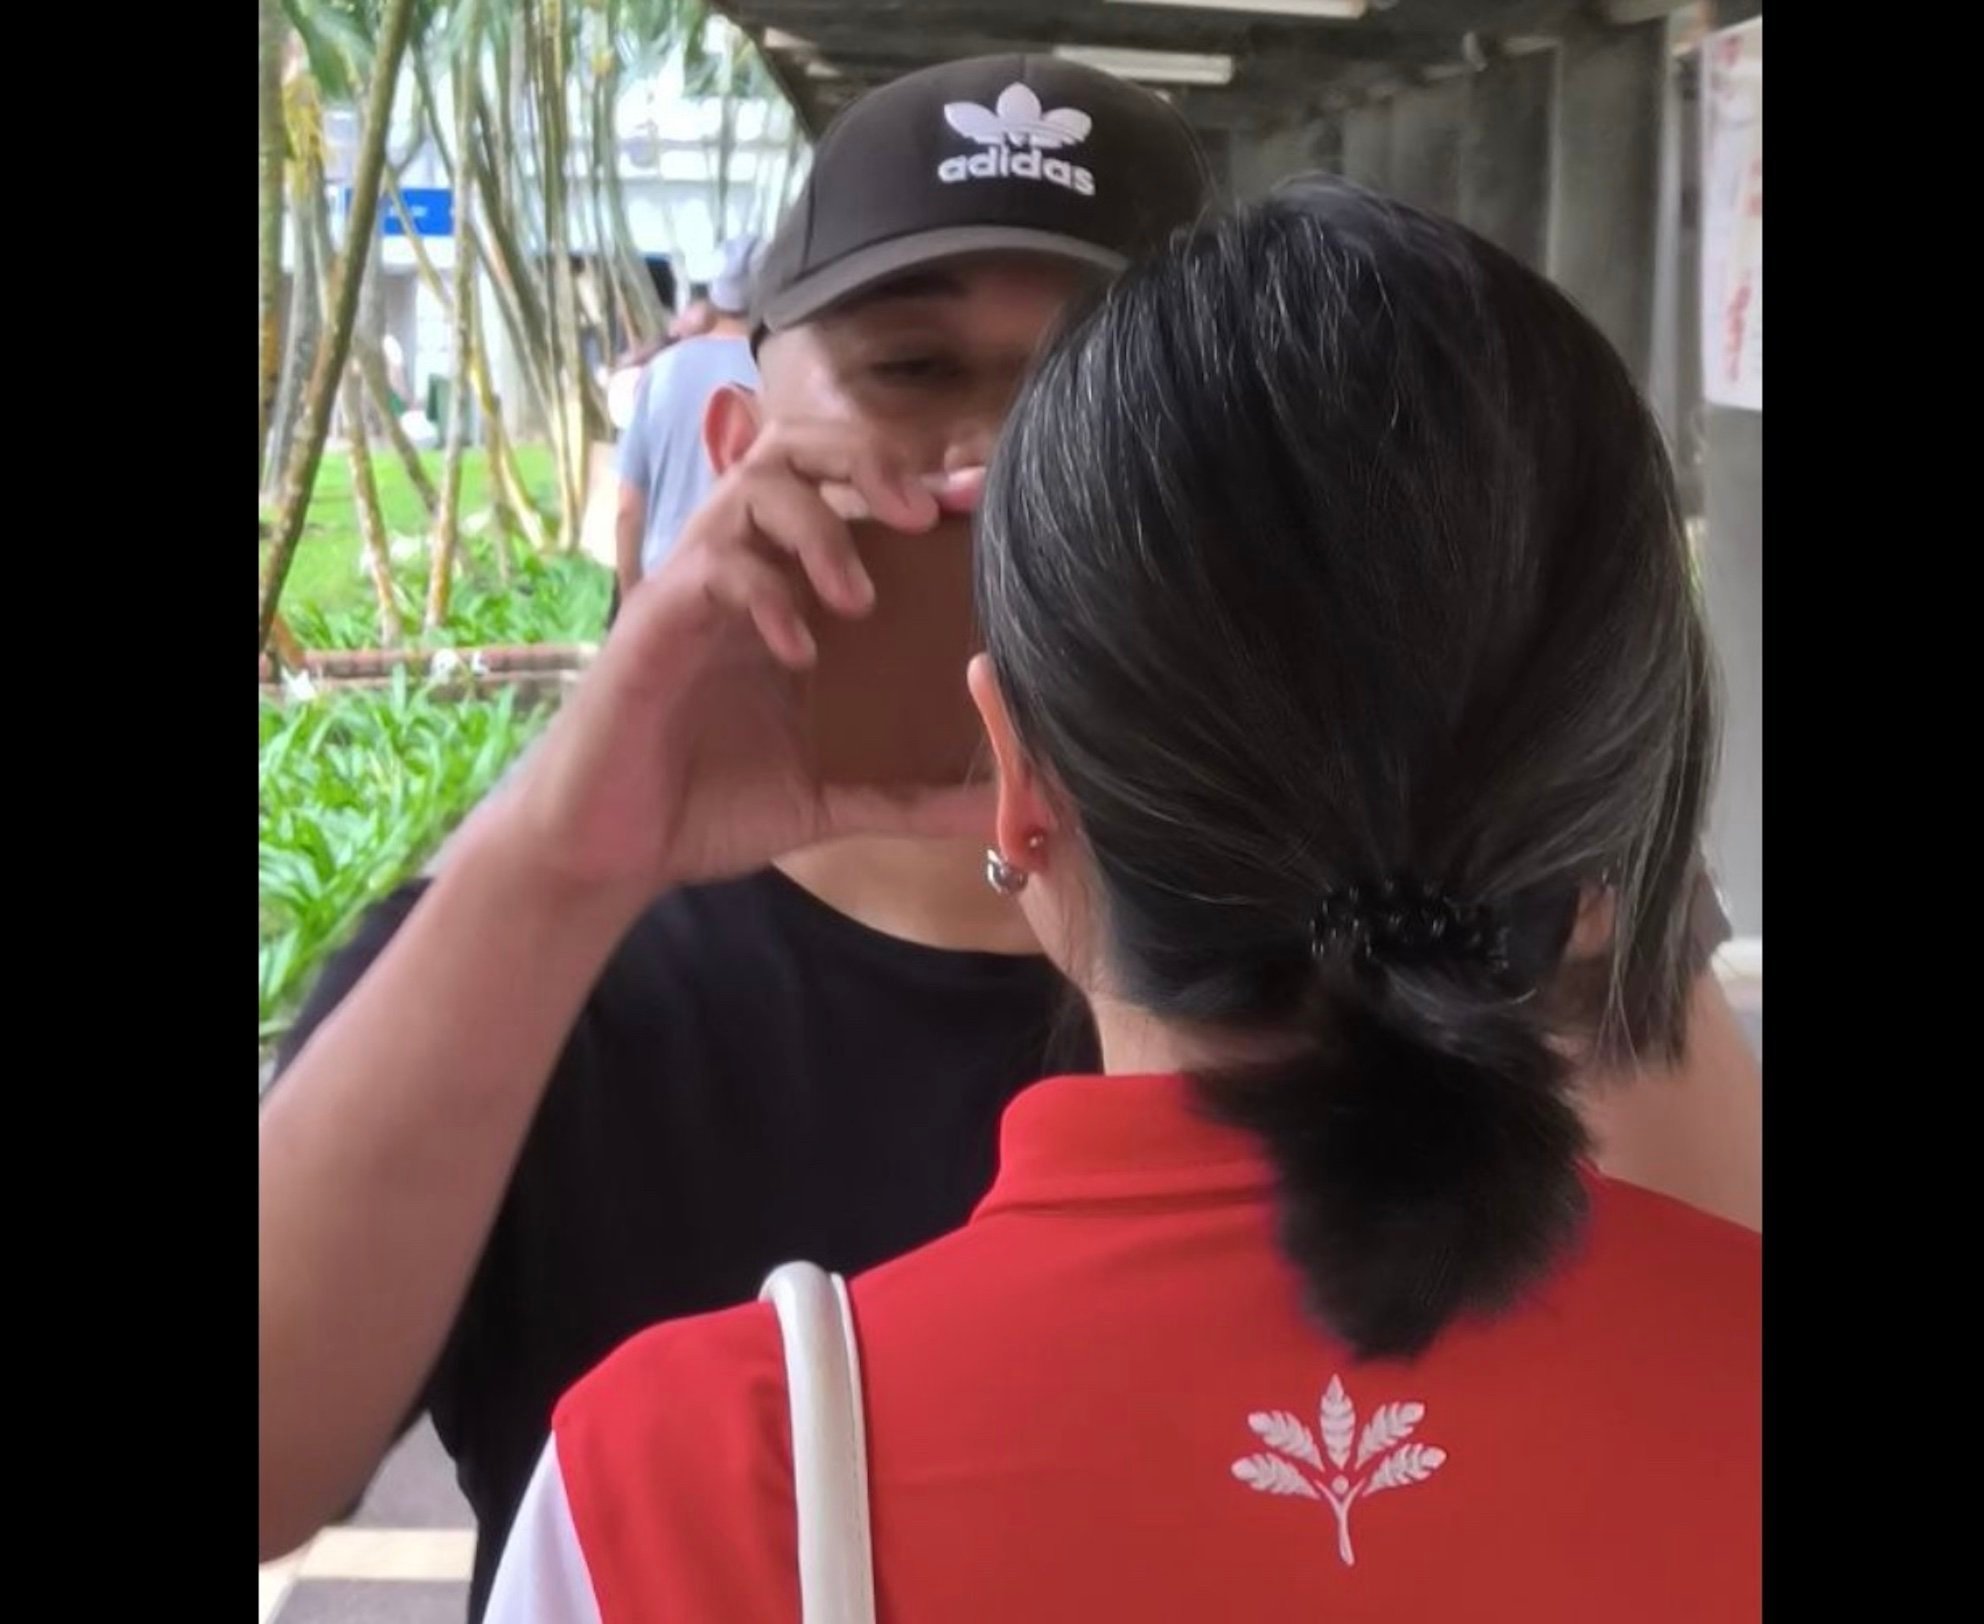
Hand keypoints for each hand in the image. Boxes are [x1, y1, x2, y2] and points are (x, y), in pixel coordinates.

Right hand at [482, 422, 993, 912]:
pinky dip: (766, 594)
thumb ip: (916, 797)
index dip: (912, 478)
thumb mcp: (833, 801)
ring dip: (821, 526)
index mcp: (788, 593)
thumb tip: (1011, 810)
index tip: (974, 502)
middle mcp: (744, 570)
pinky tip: (798, 653)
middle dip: (866, 460)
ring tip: (858, 602)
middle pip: (796, 447)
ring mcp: (697, 588)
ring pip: (755, 485)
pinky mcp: (657, 620)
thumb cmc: (709, 806)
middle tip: (920, 517)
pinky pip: (715, 567)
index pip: (847, 492)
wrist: (612, 850)